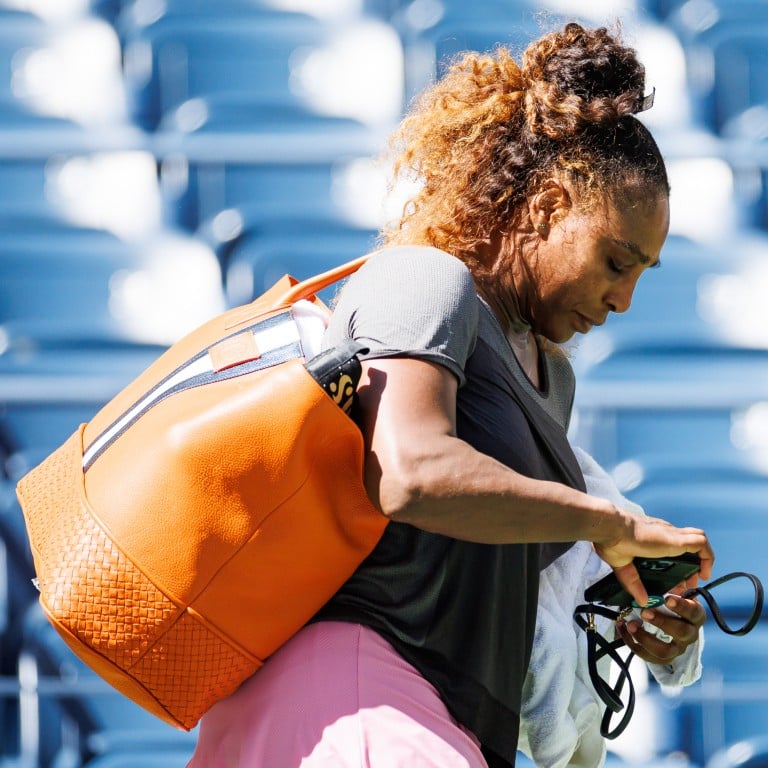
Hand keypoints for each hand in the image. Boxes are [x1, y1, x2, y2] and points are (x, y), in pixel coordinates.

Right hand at [594, 511, 714, 606]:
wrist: (611, 528)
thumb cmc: (611, 541)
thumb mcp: (623, 567)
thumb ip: (633, 583)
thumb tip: (642, 601)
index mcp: (651, 537)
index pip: (672, 547)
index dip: (677, 564)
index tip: (674, 582)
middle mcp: (664, 533)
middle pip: (687, 545)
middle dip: (691, 565)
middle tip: (687, 584)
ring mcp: (671, 535)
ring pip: (698, 540)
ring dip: (702, 559)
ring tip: (699, 577)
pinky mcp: (676, 540)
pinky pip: (701, 545)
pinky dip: (707, 558)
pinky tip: (702, 574)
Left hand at [615, 593, 705, 664]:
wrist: (670, 630)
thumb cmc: (669, 607)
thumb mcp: (672, 595)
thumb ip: (669, 588)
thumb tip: (660, 580)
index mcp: (694, 617)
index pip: (694, 612)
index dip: (682, 606)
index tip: (667, 599)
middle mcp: (689, 635)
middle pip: (681, 632)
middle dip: (662, 622)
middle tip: (645, 612)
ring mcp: (677, 649)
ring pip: (665, 650)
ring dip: (645, 637)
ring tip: (631, 624)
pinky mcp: (662, 659)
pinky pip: (647, 655)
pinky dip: (632, 643)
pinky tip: (623, 628)